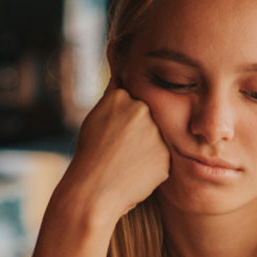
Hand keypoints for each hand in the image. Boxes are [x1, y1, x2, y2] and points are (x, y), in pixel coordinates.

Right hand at [62, 77, 169, 220]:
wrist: (92, 194)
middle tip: (119, 151)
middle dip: (138, 133)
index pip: (133, 101)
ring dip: (146, 149)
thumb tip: (122, 63)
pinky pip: (162, 158)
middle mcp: (142, 110)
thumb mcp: (96, 116)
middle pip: (148, 118)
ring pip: (157, 138)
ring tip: (125, 163)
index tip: (113, 134)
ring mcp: (156, 134)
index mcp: (122, 97)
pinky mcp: (167, 158)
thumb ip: (115, 96)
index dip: (122, 121)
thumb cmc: (90, 155)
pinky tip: (135, 173)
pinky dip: (151, 166)